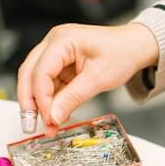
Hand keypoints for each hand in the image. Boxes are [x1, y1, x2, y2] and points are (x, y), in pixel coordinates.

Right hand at [17, 23, 158, 135]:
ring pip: (36, 80)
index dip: (41, 98)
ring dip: (40, 104)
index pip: (41, 71)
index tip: (48, 118)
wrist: (135, 47)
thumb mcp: (98, 78)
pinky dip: (50, 101)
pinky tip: (54, 116)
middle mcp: (54, 43)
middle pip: (29, 73)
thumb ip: (73, 97)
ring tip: (48, 126)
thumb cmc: (121, 53)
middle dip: (30, 101)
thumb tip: (54, 116)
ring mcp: (56, 54)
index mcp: (62, 40)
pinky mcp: (61, 65)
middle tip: (31, 125)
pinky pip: (49, 84)